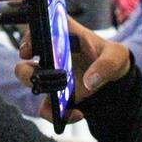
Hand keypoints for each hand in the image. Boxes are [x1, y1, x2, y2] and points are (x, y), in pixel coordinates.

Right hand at [15, 16, 130, 122]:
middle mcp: (51, 51)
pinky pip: (46, 107)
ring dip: (39, 89)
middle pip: (25, 57)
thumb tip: (89, 81)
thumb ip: (106, 64)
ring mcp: (50, 73)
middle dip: (26, 71)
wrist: (115, 78)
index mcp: (63, 33)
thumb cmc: (112, 57)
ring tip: (60, 95)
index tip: (29, 51)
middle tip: (39, 78)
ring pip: (29, 81)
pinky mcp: (55, 93)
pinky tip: (77, 113)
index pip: (39, 27)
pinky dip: (57, 114)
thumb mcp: (116, 56)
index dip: (28, 38)